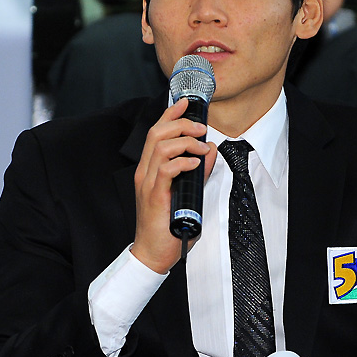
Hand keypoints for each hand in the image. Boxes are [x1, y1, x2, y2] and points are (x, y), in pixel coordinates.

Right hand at [130, 97, 216, 272]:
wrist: (153, 252)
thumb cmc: (167, 225)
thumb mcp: (188, 193)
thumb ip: (198, 171)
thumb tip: (210, 151)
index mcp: (149, 169)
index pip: (156, 133)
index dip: (170, 114)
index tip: (185, 103)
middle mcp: (145, 172)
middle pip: (157, 133)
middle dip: (181, 124)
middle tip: (201, 128)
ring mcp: (148, 183)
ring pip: (161, 147)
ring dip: (185, 142)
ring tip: (202, 148)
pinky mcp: (155, 196)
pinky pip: (167, 170)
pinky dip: (183, 162)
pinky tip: (194, 164)